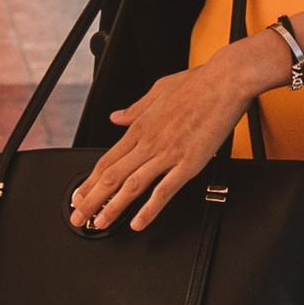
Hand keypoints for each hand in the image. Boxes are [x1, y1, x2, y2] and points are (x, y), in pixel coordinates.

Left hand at [69, 41, 277, 233]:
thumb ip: (135, 109)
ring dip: (112, 207)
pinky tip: (138, 223)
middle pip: (112, 176)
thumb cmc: (197, 83)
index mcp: (140, 127)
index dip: (89, 181)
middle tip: (77, 218)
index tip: (79, 195)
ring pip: (132, 185)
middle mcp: (149, 142)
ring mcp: (167, 154)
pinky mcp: (189, 163)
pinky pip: (165, 190)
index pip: (106, 160)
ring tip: (99, 223)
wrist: (226, 81)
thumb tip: (116, 117)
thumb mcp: (157, 90)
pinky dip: (149, 209)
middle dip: (91, 200)